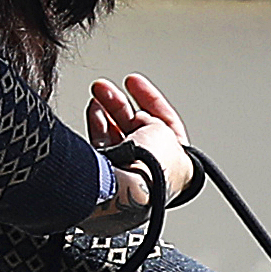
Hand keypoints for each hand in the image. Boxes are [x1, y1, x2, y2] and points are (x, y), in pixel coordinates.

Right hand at [84, 72, 197, 217]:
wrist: (124, 189)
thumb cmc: (150, 170)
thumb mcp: (164, 130)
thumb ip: (155, 121)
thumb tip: (140, 121)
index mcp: (178, 165)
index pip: (164, 124)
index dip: (150, 99)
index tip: (133, 82)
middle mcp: (152, 172)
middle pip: (137, 127)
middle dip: (121, 105)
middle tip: (106, 88)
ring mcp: (128, 175)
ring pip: (117, 135)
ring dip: (107, 110)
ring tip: (98, 94)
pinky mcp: (106, 178)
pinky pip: (102, 146)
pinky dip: (97, 125)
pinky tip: (93, 110)